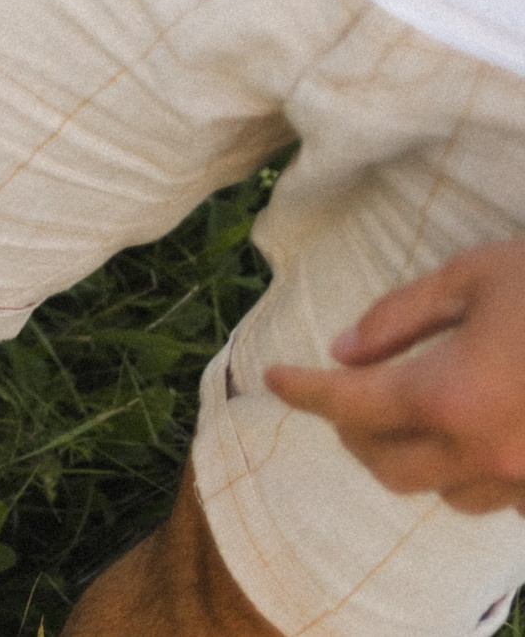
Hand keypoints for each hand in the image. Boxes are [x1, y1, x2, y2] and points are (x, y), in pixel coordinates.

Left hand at [266, 238, 524, 515]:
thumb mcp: (476, 276)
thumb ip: (401, 317)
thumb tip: (345, 352)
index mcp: (452, 396)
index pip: (348, 406)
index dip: (303, 392)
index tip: (273, 380)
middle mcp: (487, 451)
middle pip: (386, 465)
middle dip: (354, 431)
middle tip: (347, 394)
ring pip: (444, 492)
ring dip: (416, 457)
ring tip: (412, 412)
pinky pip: (502, 499)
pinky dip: (476, 472)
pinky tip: (479, 433)